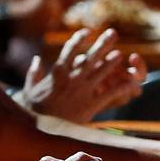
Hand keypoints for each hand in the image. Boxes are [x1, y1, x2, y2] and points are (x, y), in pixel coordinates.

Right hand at [20, 28, 146, 121]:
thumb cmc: (32, 109)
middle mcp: (72, 78)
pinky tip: (129, 85)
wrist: (39, 128)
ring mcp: (82, 91)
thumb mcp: (30, 88)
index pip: (70, 51)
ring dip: (112, 63)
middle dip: (102, 44)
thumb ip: (34, 73)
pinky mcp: (90, 105)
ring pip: (101, 73)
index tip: (87, 32)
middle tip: (113, 33)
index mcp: (58, 72)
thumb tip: (36, 59)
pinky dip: (120, 89)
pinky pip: (109, 95)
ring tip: (120, 54)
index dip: (79, 40)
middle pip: (90, 57)